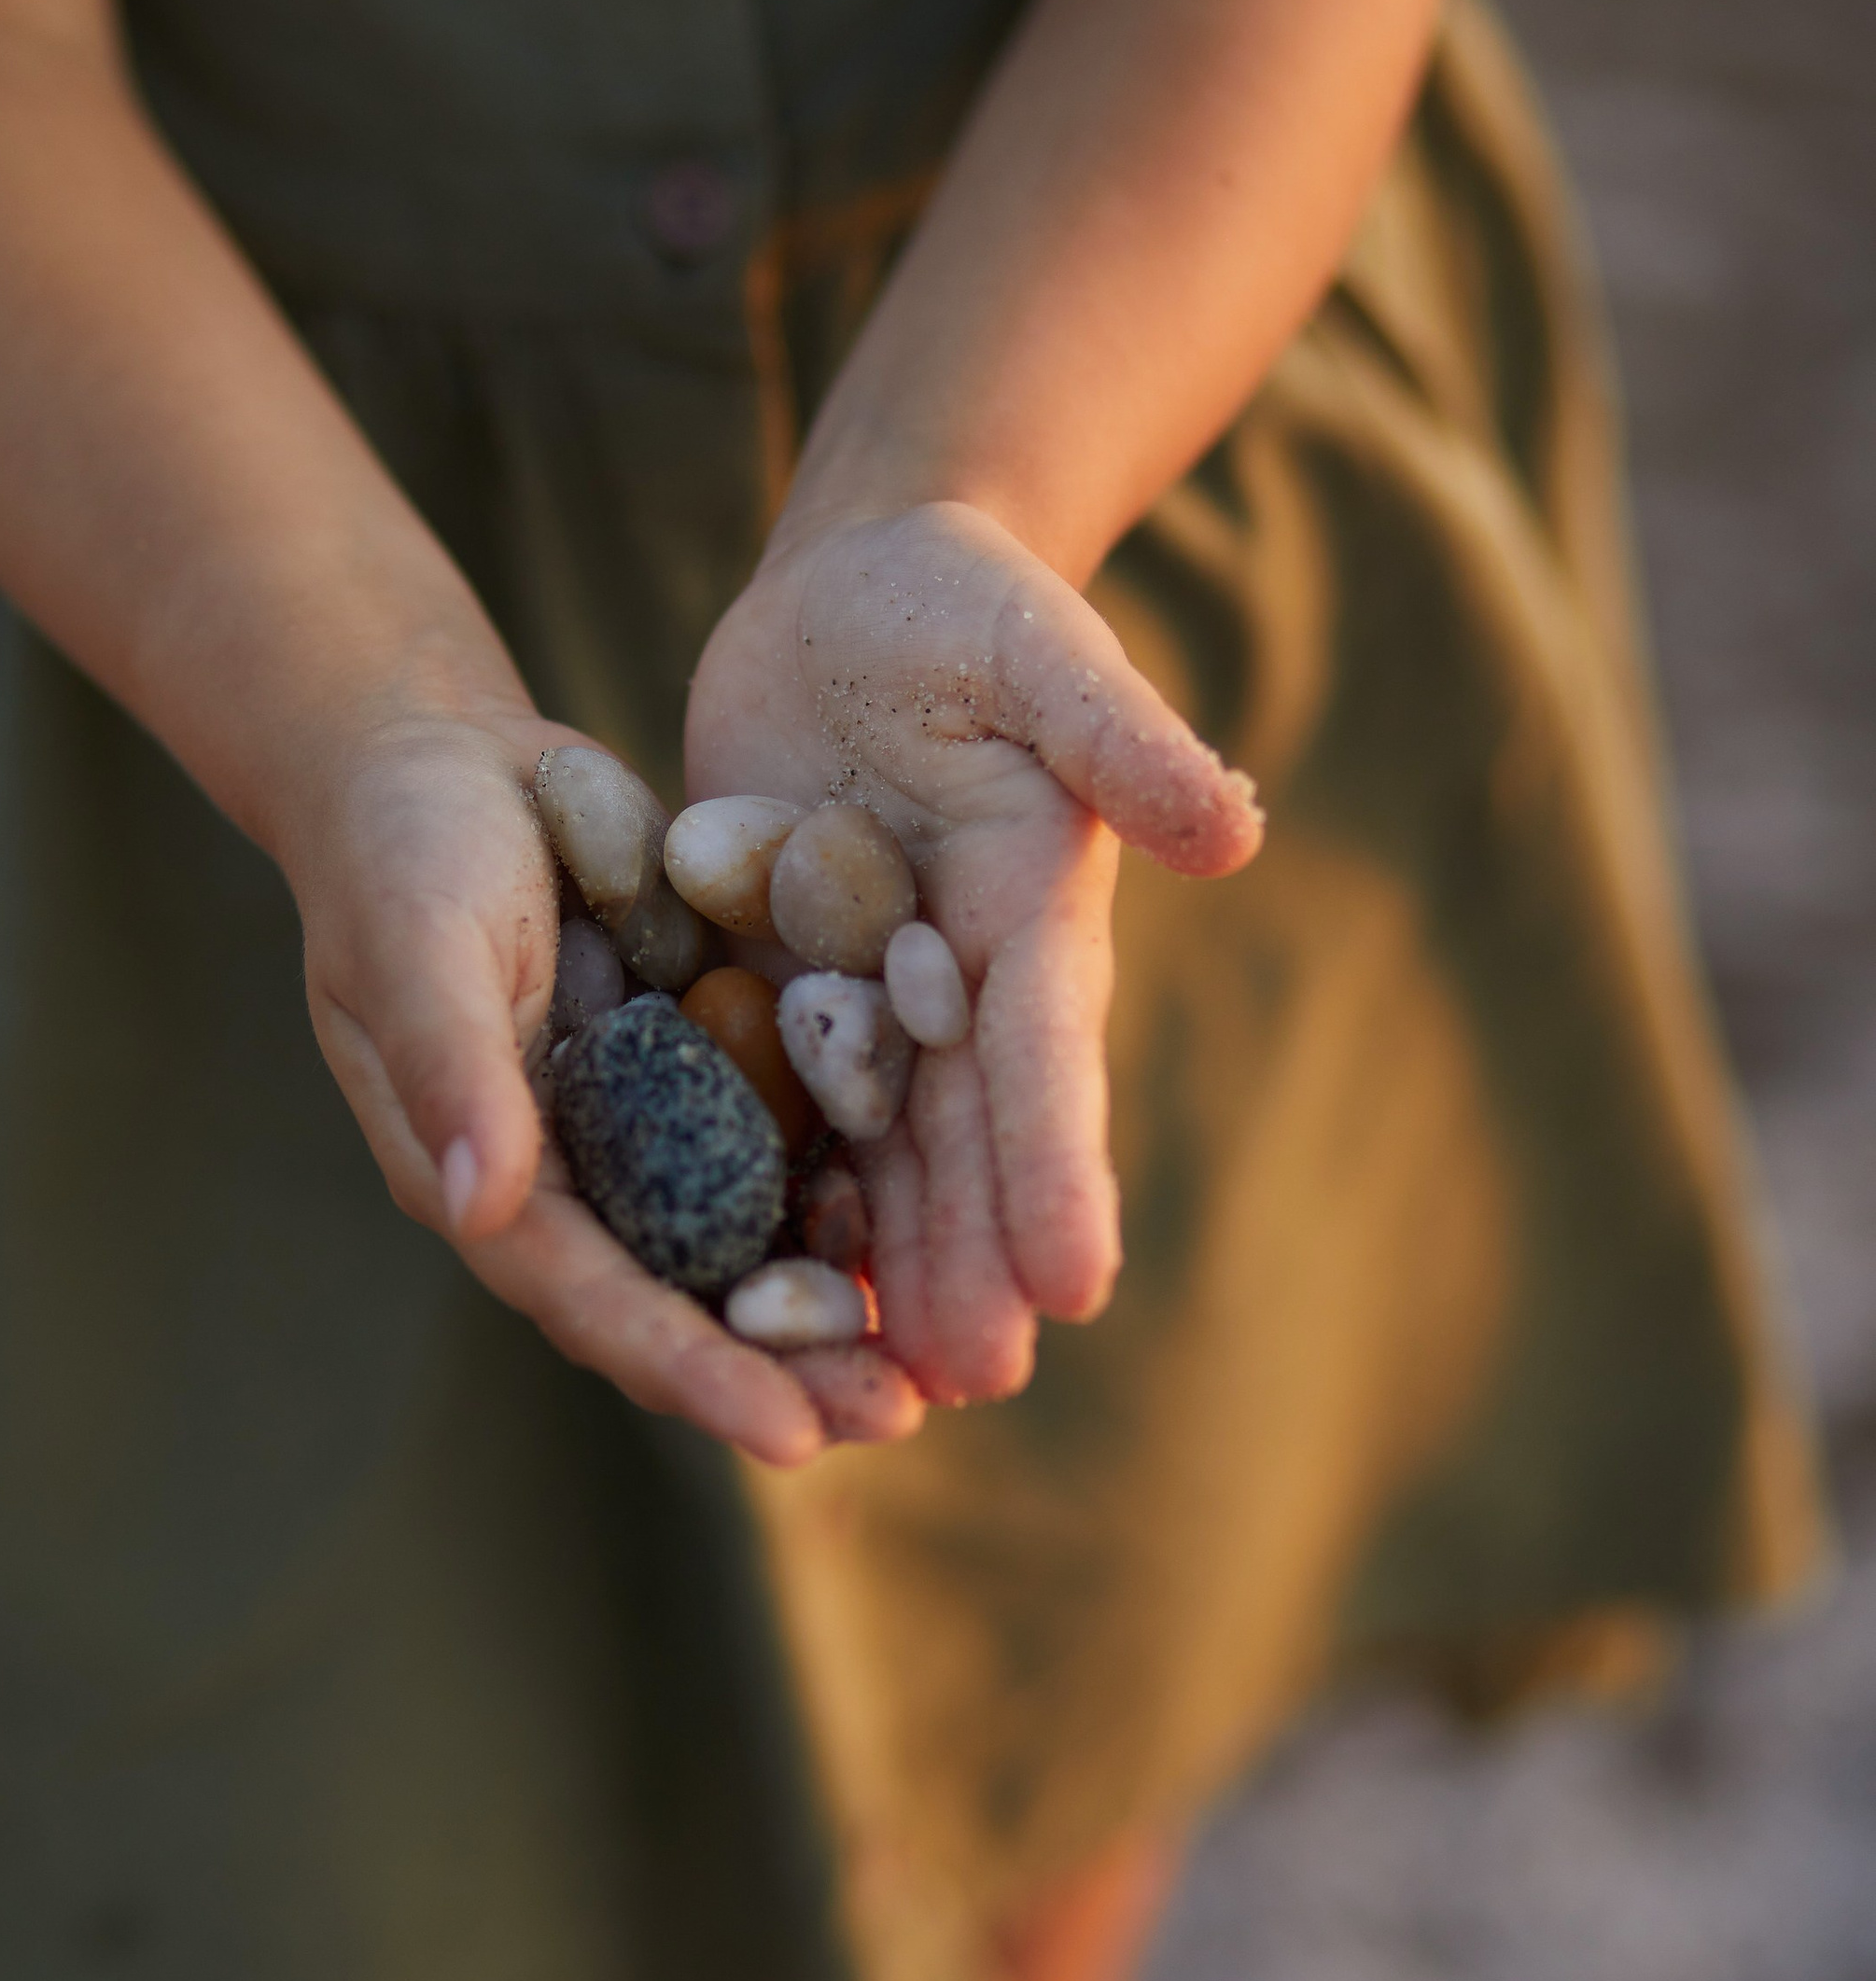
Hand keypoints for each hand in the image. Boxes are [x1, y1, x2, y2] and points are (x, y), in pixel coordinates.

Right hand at [291, 695, 917, 1466]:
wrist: (428, 754)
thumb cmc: (398, 846)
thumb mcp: (416, 939)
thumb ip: (450, 1066)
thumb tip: (482, 1205)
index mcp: (486, 1173)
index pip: (592, 1298)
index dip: (689, 1369)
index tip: (790, 1435)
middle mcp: (566, 1175)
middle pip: (681, 1300)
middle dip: (782, 1370)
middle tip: (894, 1418)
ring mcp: (634, 1126)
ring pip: (739, 1243)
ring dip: (827, 1304)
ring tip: (928, 1365)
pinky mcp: (692, 1064)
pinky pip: (774, 1145)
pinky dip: (840, 1191)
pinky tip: (929, 1221)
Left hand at [686, 502, 1261, 1404]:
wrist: (854, 595)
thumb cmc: (962, 605)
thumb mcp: (1041, 649)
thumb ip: (1119, 741)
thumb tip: (1232, 833)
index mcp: (1030, 911)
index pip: (1044, 1054)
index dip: (1055, 1165)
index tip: (1075, 1282)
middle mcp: (956, 979)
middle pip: (963, 1135)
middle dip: (970, 1257)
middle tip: (972, 1380)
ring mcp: (863, 993)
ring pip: (874, 1149)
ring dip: (883, 1261)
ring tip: (883, 1386)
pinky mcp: (771, 983)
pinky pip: (770, 1101)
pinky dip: (774, 1191)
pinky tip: (748, 1291)